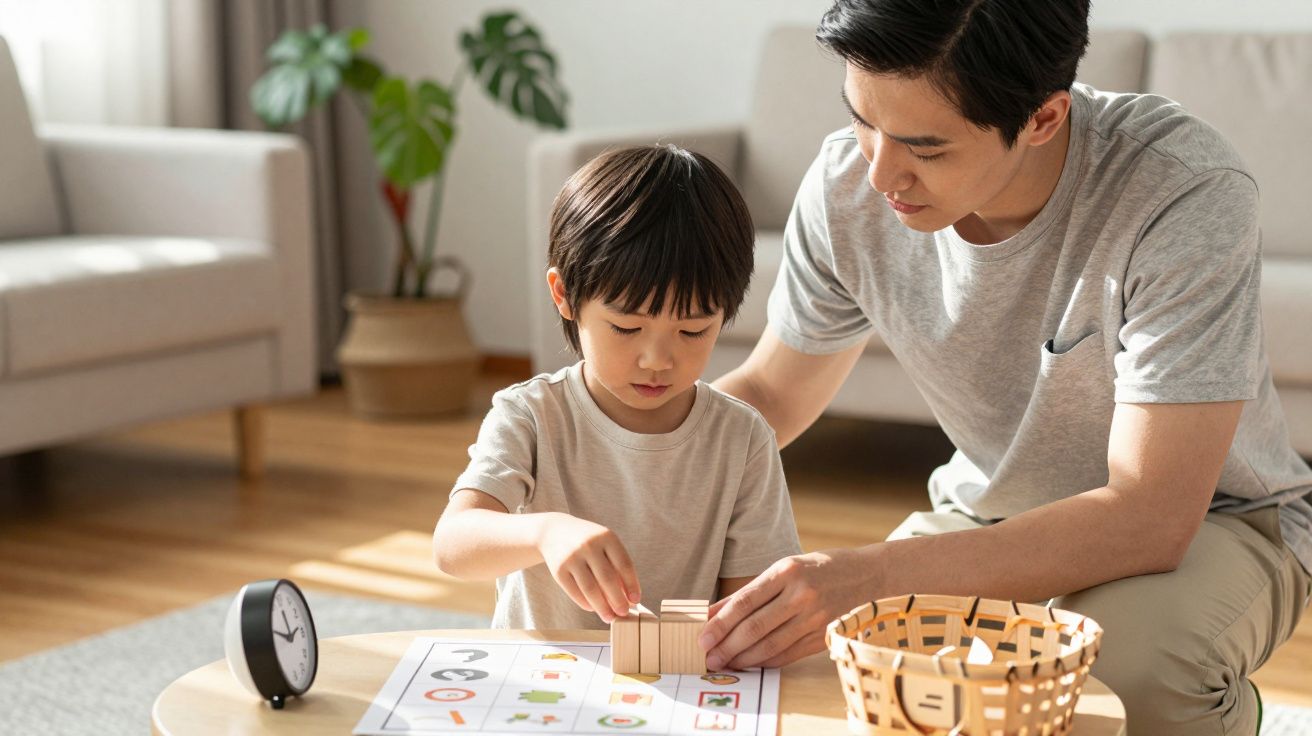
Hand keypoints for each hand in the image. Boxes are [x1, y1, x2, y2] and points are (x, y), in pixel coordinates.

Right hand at [536, 513, 640, 622]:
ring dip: (602, 607)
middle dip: (618, 600)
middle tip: (623, 613)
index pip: (624, 565)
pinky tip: (593, 608)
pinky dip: (586, 603)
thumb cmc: (588, 543)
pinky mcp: (558, 570)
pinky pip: (575, 592)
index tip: (635, 600)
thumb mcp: (604, 544)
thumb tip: (628, 597)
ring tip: (609, 617)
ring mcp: (572, 557)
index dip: (632, 585)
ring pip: (590, 589)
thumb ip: (617, 566)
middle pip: (608, 579)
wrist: (554, 532)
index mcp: (607, 537)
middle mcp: (589, 545)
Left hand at [699, 547, 873, 669]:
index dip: (720, 623)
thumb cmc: (820, 568)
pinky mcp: (824, 635)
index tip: (702, 636)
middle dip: (727, 645)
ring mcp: (815, 617)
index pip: (745, 601)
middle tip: (708, 657)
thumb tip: (714, 612)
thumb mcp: (785, 568)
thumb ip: (750, 591)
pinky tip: (750, 663)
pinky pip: (788, 654)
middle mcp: (801, 594)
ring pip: (770, 645)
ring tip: (725, 663)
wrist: (869, 575)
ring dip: (743, 658)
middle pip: (755, 626)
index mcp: (787, 571)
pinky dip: (766, 661)